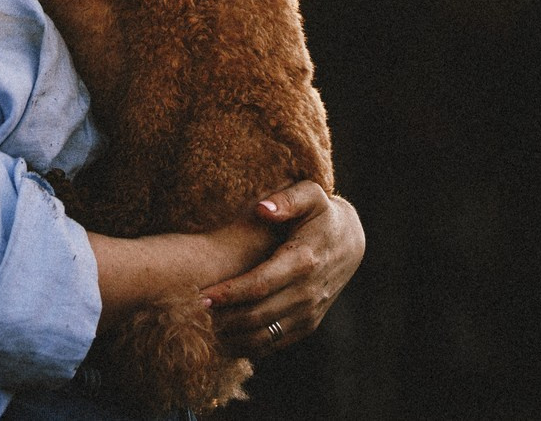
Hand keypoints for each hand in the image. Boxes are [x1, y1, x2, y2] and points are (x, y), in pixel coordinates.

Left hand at [200, 181, 363, 355]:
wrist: (350, 242)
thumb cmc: (321, 214)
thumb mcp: (310, 194)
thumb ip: (286, 198)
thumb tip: (262, 208)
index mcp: (303, 260)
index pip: (260, 284)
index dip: (229, 293)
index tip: (200, 296)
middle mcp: (308, 292)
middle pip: (258, 315)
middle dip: (223, 319)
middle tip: (190, 316)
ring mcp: (309, 313)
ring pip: (265, 336)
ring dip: (232, 337)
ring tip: (201, 330)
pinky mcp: (308, 325)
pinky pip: (274, 344)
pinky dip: (247, 346)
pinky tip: (222, 339)